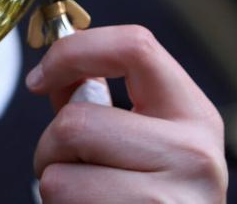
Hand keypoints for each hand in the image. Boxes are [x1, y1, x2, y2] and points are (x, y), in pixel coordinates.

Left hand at [27, 25, 226, 202]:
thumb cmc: (150, 199)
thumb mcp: (141, 142)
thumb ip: (98, 102)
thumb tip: (55, 68)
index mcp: (195, 116)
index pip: (135, 47)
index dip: (74, 53)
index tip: (40, 80)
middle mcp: (196, 157)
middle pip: (77, 124)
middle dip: (51, 148)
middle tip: (69, 167)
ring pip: (59, 178)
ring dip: (53, 191)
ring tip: (86, 199)